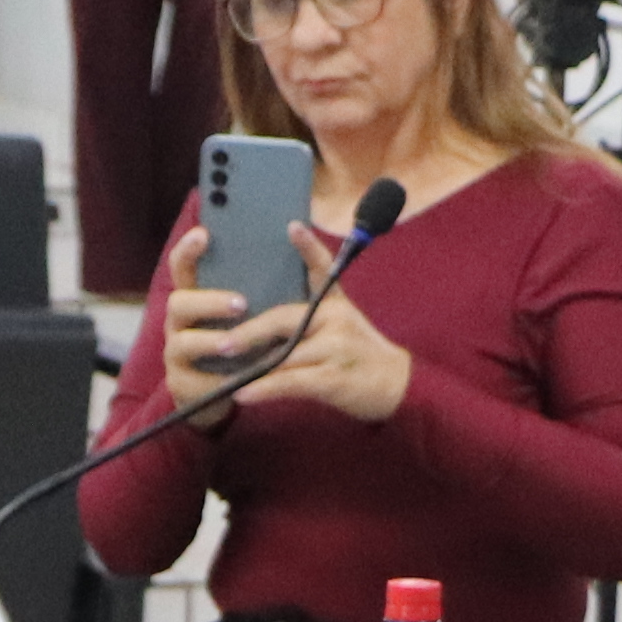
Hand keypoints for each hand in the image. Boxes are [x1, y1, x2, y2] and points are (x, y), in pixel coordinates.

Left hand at [191, 223, 409, 425]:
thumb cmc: (361, 357)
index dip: (308, 247)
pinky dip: (265, 389)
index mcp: (336, 304)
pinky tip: (243, 394)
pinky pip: (291, 381)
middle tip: (222, 342)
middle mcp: (337, 320)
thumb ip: (309, 320)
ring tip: (225, 375)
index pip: (322, 269)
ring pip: (284, 354)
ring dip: (253, 368)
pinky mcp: (334, 377)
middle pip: (284, 319)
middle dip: (249, 332)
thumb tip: (259, 329)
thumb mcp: (343, 325)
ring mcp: (337, 348)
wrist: (399, 386)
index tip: (293, 226)